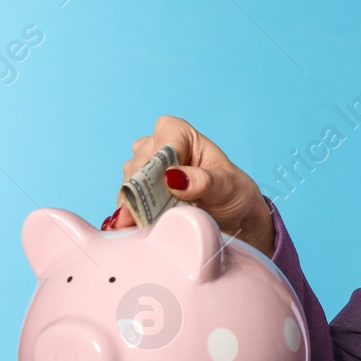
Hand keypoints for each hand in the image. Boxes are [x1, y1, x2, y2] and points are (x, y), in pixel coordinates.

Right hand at [104, 115, 275, 254]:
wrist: (234, 218)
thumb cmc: (233, 193)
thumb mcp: (226, 186)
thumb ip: (203, 180)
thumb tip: (172, 177)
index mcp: (178, 133)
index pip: (159, 146)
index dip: (154, 170)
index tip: (157, 193)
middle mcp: (157, 145)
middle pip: (138, 167)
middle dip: (141, 193)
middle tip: (146, 218)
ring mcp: (145, 168)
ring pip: (128, 185)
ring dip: (134, 206)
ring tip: (144, 225)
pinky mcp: (139, 191)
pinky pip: (126, 202)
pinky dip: (131, 216)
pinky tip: (135, 227)